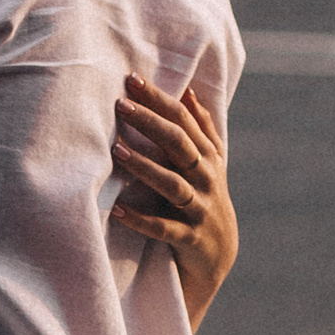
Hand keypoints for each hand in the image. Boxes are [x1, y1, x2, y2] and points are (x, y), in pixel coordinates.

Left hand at [110, 73, 237, 331]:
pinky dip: (140, 220)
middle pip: (178, 144)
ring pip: (172, 184)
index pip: (183, 120)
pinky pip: (163, 229)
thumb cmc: (205, 199)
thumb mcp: (209, 163)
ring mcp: (199, 208)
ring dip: (144, 167)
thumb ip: (200, 128)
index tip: (131, 80)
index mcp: (207, 156)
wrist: (218, 254)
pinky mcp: (189, 237)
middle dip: (149, 122)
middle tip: (120, 104)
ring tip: (116, 150)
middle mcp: (206, 178)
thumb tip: (188, 92)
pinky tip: (117, 210)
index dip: (159, 99)